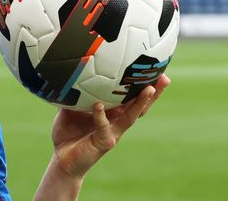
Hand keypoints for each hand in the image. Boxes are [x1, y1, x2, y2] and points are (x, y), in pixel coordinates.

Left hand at [49, 74, 170, 177]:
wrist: (63, 158)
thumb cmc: (68, 132)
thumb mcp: (71, 107)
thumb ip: (75, 92)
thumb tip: (70, 70)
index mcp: (112, 113)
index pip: (131, 97)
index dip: (142, 85)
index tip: (154, 69)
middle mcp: (117, 122)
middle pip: (140, 106)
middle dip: (154, 93)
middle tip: (164, 78)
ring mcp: (113, 133)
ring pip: (131, 116)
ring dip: (140, 103)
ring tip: (148, 89)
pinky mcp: (104, 142)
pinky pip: (103, 127)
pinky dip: (100, 116)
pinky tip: (98, 105)